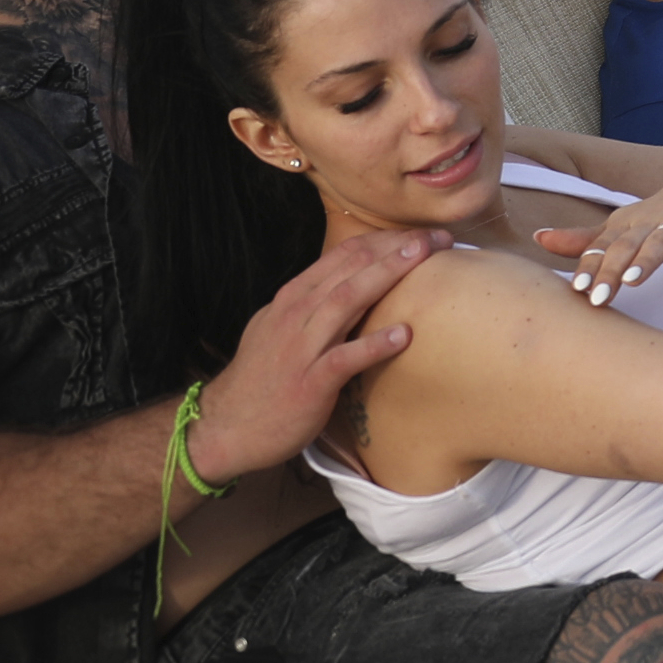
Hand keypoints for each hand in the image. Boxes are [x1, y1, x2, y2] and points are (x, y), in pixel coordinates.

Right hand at [190, 227, 443, 485]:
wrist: (224, 428)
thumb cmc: (262, 380)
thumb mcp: (280, 329)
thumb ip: (313, 305)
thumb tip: (352, 286)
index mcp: (293, 298)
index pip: (343, 255)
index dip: (384, 241)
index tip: (422, 235)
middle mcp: (296, 314)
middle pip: (350, 268)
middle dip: (395, 248)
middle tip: (437, 238)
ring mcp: (301, 347)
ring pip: (346, 300)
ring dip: (386, 276)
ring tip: (422, 260)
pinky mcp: (309, 383)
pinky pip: (344, 359)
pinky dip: (373, 345)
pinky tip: (403, 335)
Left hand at [538, 157, 662, 302]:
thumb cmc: (661, 211)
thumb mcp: (622, 224)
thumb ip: (585, 238)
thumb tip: (538, 238)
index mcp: (626, 224)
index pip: (603, 246)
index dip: (589, 266)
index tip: (576, 290)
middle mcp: (650, 221)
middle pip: (628, 245)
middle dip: (612, 270)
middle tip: (598, 299)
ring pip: (661, 241)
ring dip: (647, 259)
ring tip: (633, 280)